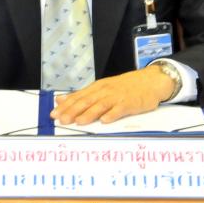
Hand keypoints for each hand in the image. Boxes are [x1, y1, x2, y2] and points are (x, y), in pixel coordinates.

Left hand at [50, 66, 172, 124]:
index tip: (54, 114)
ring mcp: (118, 97)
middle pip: (87, 101)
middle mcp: (105, 91)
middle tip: (62, 120)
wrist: (150, 81)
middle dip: (73, 111)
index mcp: (97, 88)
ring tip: (80, 121)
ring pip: (101, 105)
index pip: (78, 97)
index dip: (65, 106)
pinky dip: (112, 114)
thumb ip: (82, 95)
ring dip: (90, 114)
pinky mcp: (130, 103)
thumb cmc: (125, 86)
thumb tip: (60, 100)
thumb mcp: (102, 88)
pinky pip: (120, 109)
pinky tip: (105, 120)